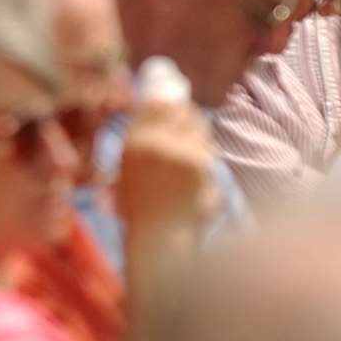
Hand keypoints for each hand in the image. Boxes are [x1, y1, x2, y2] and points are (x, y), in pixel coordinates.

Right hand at [113, 99, 217, 235]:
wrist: (159, 237)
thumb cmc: (146, 206)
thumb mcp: (133, 168)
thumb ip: (147, 140)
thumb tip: (174, 107)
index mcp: (131, 142)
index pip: (155, 104)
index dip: (172, 106)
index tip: (179, 114)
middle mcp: (149, 141)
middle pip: (181, 111)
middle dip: (191, 123)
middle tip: (190, 146)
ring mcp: (173, 149)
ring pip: (199, 130)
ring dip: (201, 146)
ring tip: (187, 173)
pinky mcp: (196, 162)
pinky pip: (209, 152)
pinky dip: (207, 167)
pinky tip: (197, 186)